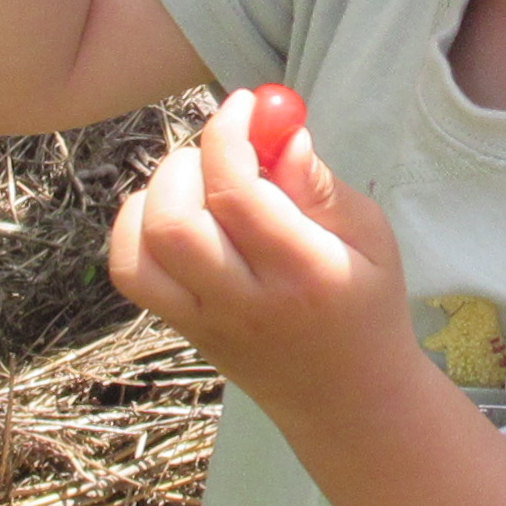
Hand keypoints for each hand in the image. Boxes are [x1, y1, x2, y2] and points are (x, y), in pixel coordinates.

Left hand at [109, 91, 414, 419]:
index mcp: (304, 274)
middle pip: (177, 222)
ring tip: (199, 182)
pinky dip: (135, 228)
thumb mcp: (373, 241)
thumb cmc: (367, 306)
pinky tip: (172, 213)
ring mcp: (207, 321)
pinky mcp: (184, 329)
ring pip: (144, 247)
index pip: (238, 195)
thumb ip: (322, 188)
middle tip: (223, 150)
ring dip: (158, 192)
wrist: (349, 401)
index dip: (228, 135)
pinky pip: (132, 273)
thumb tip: (281, 134)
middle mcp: (246, 302)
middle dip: (189, 161)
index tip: (242, 105)